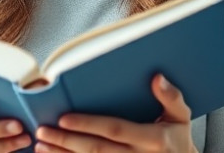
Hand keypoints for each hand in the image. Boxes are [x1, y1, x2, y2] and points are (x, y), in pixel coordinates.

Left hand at [34, 74, 195, 151]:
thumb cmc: (177, 138)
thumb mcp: (182, 117)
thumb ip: (171, 97)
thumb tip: (156, 78)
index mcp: (152, 139)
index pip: (114, 130)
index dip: (88, 125)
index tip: (64, 118)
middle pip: (96, 150)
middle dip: (66, 142)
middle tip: (42, 131)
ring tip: (41, 146)